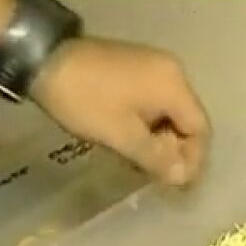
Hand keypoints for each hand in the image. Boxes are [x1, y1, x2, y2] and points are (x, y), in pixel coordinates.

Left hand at [30, 37, 209, 185]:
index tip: (176, 185)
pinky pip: (154, 102)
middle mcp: (171, 72)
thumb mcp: (121, 135)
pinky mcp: (134, 68)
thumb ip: (157, 158)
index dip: (193, 160)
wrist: (45, 60)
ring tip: (140, 163)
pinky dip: (148, 125)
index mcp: (173, 85)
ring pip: (169, 113)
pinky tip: (131, 141)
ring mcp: (152, 67)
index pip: (200, 129)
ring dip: (159, 140)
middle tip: (156, 177)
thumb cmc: (87, 100)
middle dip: (175, 151)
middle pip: (187, 120)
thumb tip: (182, 178)